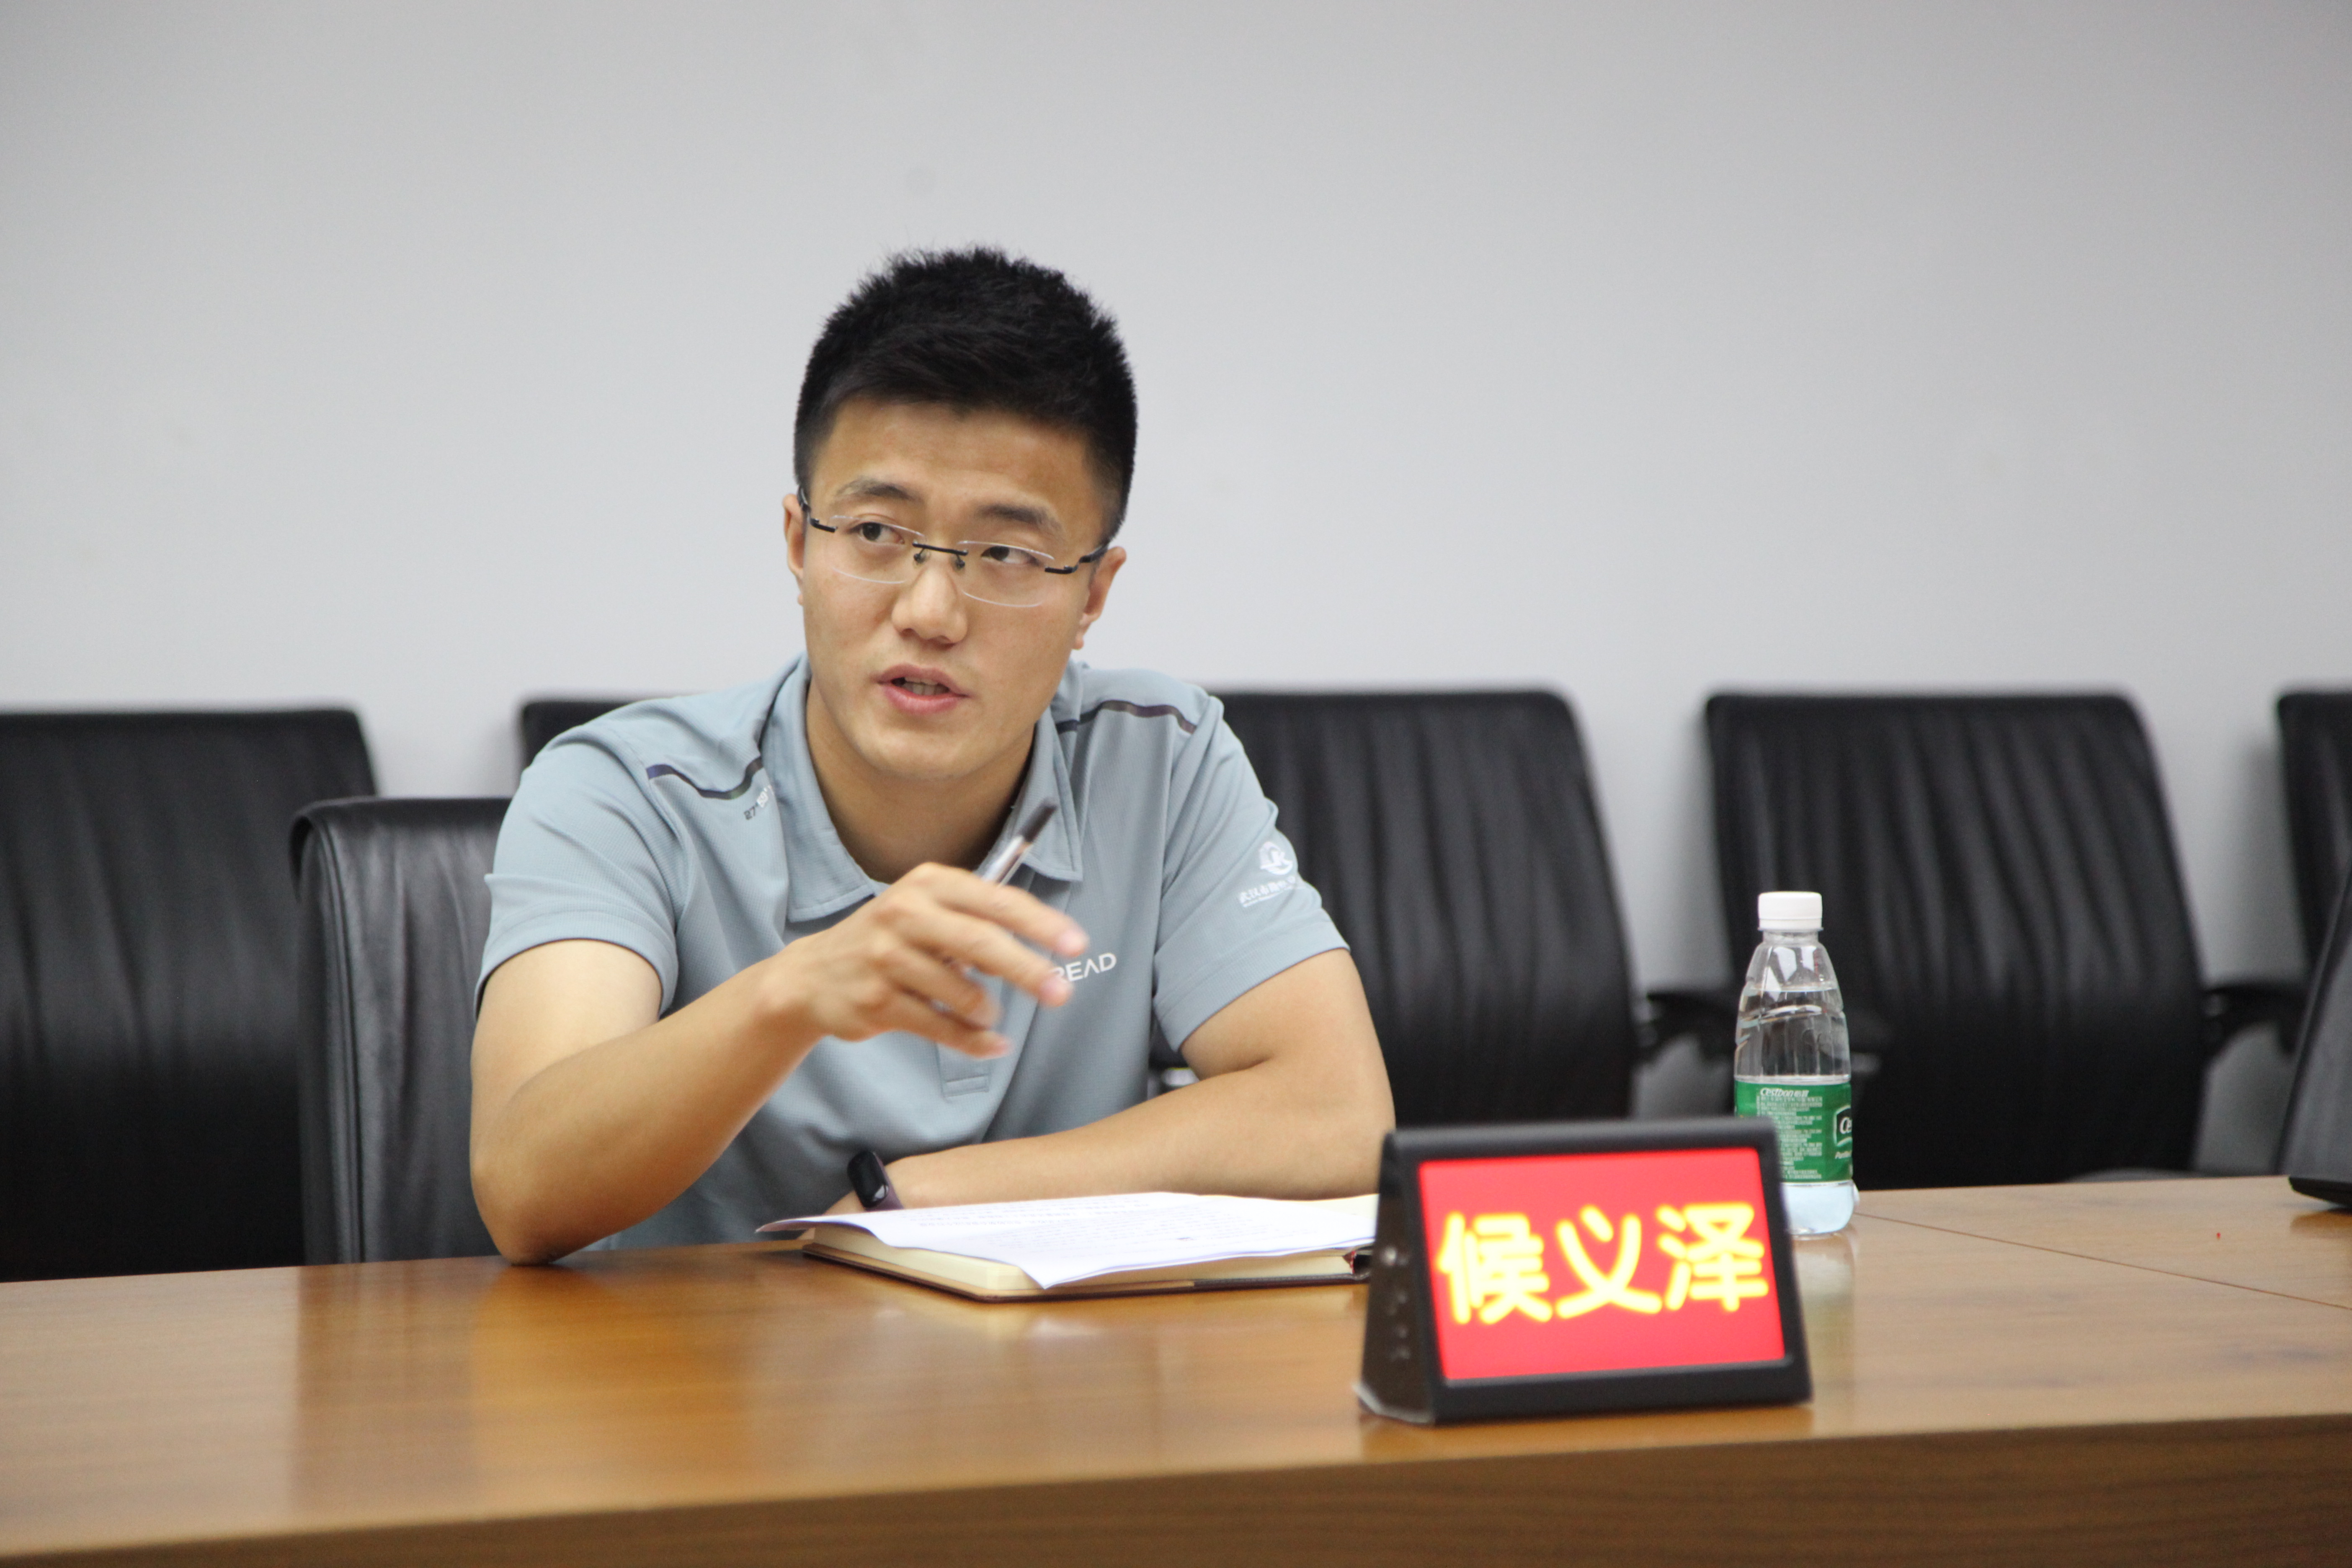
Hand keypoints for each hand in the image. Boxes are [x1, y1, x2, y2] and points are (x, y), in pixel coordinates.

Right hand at [762, 863, 1087, 1058]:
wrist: (813, 975)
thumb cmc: (888, 940)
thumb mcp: (927, 910)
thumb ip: (978, 918)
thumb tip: (1042, 941)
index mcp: (928, 884)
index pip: (997, 901)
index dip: (1041, 924)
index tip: (1076, 945)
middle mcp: (905, 914)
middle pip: (983, 943)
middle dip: (1029, 971)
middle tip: (1062, 993)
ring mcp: (887, 958)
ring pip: (963, 993)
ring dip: (987, 1011)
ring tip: (989, 1014)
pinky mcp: (876, 1001)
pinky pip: (940, 1027)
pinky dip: (972, 1041)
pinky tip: (991, 1044)